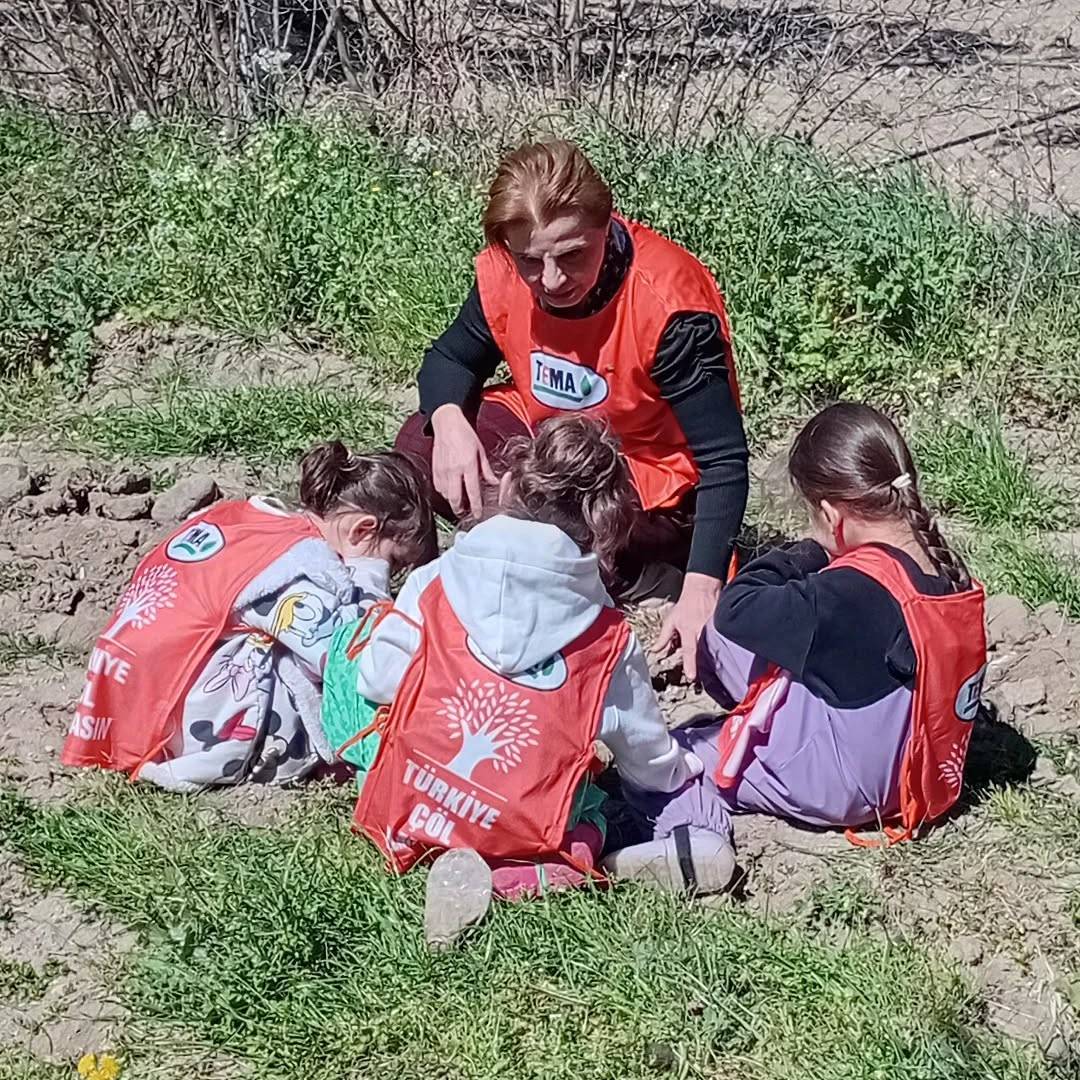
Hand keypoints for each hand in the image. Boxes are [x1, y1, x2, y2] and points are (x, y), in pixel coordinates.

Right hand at [430, 404, 497, 519]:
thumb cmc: (464, 434)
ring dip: (452, 501)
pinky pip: (438, 487)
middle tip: (465, 512)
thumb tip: (494, 482)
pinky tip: (450, 491)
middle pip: (455, 498)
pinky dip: (444, 492)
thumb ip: (486, 469)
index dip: (475, 506)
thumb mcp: (480, 451)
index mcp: (467, 464)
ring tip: (458, 502)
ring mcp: (442, 470)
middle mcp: (453, 469)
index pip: (472, 491)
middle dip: (460, 509)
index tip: (477, 513)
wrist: (447, 423)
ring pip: (445, 494)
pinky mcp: (434, 469)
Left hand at [654, 572, 721, 682]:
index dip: (690, 665)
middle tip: (700, 679)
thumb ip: (664, 637)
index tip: (692, 677)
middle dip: (702, 667)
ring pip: (713, 649)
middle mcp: (703, 632)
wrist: (703, 588)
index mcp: (689, 631)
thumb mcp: (671, 620)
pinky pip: (720, 642)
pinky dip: (717, 650)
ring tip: (709, 671)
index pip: (690, 651)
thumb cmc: (687, 604)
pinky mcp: (722, 628)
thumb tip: (656, 650)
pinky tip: (717, 657)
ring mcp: (714, 630)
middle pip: (704, 654)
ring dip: (710, 660)